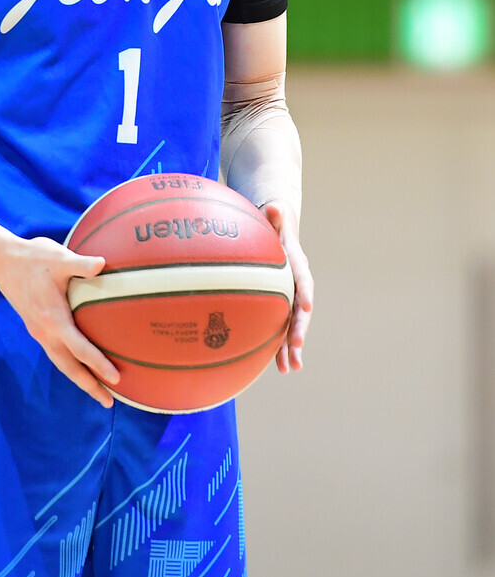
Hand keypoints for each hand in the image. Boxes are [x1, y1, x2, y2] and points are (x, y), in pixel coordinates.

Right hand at [0, 235, 119, 407]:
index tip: (116, 378)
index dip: (98, 364)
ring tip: (97, 390)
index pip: (79, 348)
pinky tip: (78, 363)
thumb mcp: (58, 257)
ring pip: (60, 362)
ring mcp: (38, 331)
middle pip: (69, 366)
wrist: (1, 260)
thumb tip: (103, 264)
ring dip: (79, 378)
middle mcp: (44, 331)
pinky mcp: (35, 326)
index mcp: (53, 318)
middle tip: (109, 401)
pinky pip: (55, 352)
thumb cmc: (33, 257)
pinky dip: (69, 364)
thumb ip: (81, 264)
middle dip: (89, 385)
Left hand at [262, 203, 312, 373]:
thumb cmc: (271, 222)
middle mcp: (297, 283)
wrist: (277, 231)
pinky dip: (279, 347)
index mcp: (295, 262)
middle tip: (295, 347)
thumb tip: (275, 208)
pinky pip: (280, 327)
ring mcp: (289, 297)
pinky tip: (277, 367)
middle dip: (299, 329)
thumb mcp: (272, 216)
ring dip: (291, 347)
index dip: (304, 292)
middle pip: (300, 309)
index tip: (305, 307)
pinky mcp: (279, 305)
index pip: (302, 278)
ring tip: (289, 369)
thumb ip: (273, 215)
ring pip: (292, 325)